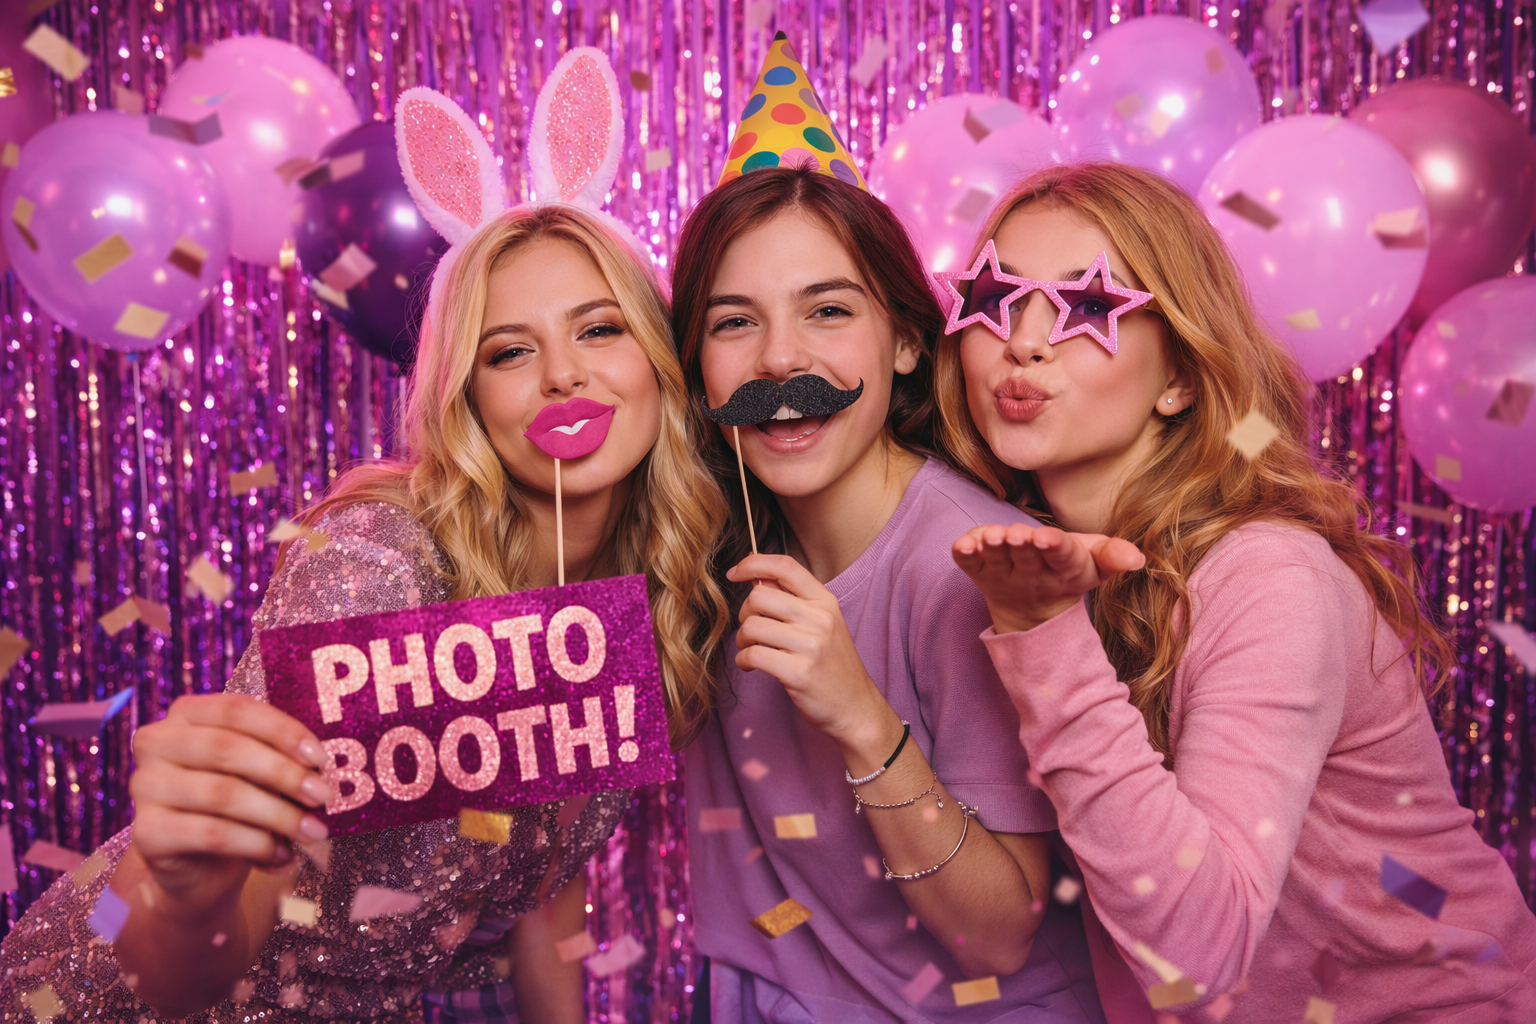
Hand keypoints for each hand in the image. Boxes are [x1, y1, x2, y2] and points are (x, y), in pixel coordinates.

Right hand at [129, 693, 332, 914]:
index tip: (321, 758)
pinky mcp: (146, 832)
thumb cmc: (237, 806)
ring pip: (223, 794)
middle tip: (323, 796)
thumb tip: (322, 771)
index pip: (238, 709)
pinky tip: (281, 854)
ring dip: (278, 814)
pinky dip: (256, 843)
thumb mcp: (259, 773)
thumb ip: (281, 760)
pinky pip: (212, 833)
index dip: (283, 731)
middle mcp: (156, 742)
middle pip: (228, 749)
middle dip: (285, 773)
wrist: (199, 867)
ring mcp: (145, 786)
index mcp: (186, 713)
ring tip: (312, 831)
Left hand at [725, 554, 899, 758]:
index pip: (785, 566)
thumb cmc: (832, 665)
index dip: (753, 563)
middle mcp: (820, 618)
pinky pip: (752, 655)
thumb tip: (756, 579)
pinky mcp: (798, 672)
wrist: (855, 707)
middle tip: (750, 631)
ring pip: (752, 626)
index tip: (735, 572)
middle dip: (744, 613)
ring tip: (751, 650)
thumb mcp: (823, 624)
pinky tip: (751, 667)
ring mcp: (811, 645)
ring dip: (742, 640)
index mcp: (825, 601)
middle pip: (759, 596)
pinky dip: (743, 661)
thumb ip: (793, 600)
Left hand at [952, 523, 1145, 632]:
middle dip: (1022, 545)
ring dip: (992, 548)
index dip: (1054, 547)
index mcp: (1064, 568)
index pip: (1061, 556)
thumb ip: (1113, 555)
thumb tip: (1136, 558)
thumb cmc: (1068, 570)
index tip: (1047, 538)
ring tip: (992, 537)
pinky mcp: (979, 572)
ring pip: (996, 560)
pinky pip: (968, 566)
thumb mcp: (1096, 563)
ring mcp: (1002, 574)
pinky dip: (963, 556)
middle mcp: (1031, 573)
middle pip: (1026, 558)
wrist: (1034, 611)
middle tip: (1017, 534)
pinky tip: (961, 546)